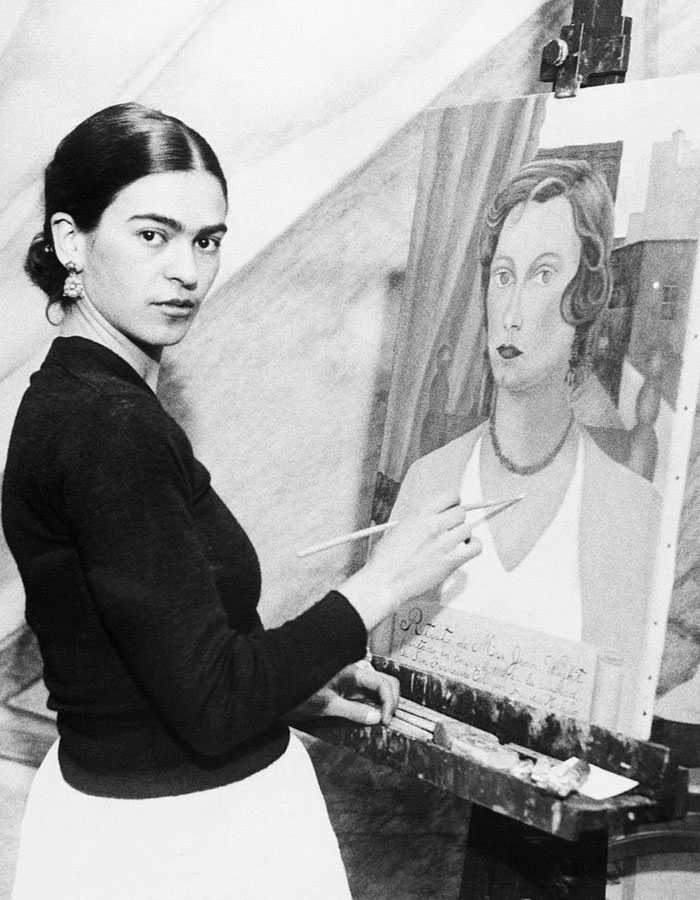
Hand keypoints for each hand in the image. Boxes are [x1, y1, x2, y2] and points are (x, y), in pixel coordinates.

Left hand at [284, 662, 399, 725]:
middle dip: (392, 700)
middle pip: (386, 681)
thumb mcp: (327, 707)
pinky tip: (370, 715)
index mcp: (352, 673)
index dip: (390, 702)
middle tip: (386, 720)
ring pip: (378, 686)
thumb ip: (353, 712)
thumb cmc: (299, 694)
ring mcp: (352, 679)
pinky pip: (367, 692)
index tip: (385, 721)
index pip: (383, 683)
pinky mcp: (347, 686)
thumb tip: (376, 717)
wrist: (279, 685)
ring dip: (384, 701)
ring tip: (380, 719)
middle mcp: (355, 672)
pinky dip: (374, 703)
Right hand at [340, 492, 481, 630]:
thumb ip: (418, 520)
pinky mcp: (450, 560)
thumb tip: (434, 518)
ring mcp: (443, 542)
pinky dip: (473, 547)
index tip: (451, 508)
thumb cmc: (386, 559)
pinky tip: (464, 550)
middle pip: (461, 512)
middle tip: (452, 528)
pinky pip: (475, 547)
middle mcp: (433, 524)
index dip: (453, 503)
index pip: (450, 496)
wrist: (384, 581)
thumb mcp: (398, 528)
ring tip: (455, 541)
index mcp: (419, 513)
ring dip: (463, 534)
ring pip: (468, 528)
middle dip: (457, 519)